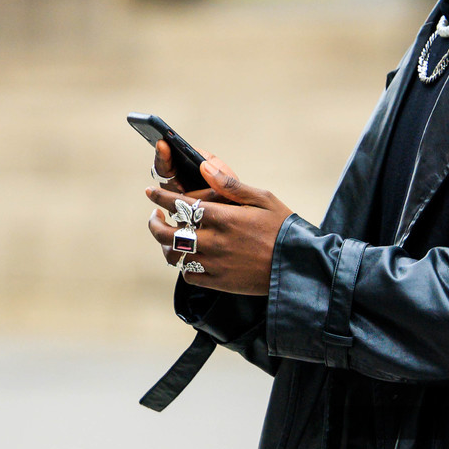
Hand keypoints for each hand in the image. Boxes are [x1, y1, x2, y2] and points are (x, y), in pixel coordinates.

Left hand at [146, 151, 292, 297]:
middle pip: (168, 234)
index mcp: (224, 217)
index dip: (161, 198)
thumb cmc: (283, 227)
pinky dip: (184, 266)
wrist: (298, 266)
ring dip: (167, 246)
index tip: (150, 193)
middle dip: (155, 223)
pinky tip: (189, 258)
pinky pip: (189, 276)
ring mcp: (215, 264)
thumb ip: (230, 184)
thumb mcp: (262, 198)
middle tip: (156, 216)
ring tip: (169, 238)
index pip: (181, 204)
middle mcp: (215, 241)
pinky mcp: (220, 282)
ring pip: (176, 256)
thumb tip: (204, 166)